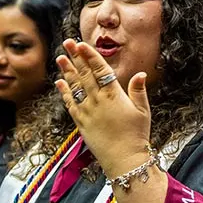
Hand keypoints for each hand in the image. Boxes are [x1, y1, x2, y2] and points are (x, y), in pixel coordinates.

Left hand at [55, 39, 150, 177]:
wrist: (124, 159)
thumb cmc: (137, 135)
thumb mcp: (143, 111)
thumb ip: (138, 91)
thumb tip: (140, 73)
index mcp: (114, 95)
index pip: (100, 70)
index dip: (90, 56)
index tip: (82, 44)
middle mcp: (98, 101)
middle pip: (84, 74)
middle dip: (75, 57)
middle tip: (67, 42)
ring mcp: (87, 111)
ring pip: (75, 87)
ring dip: (67, 71)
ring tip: (60, 57)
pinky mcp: (81, 123)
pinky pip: (70, 104)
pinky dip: (64, 92)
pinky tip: (59, 82)